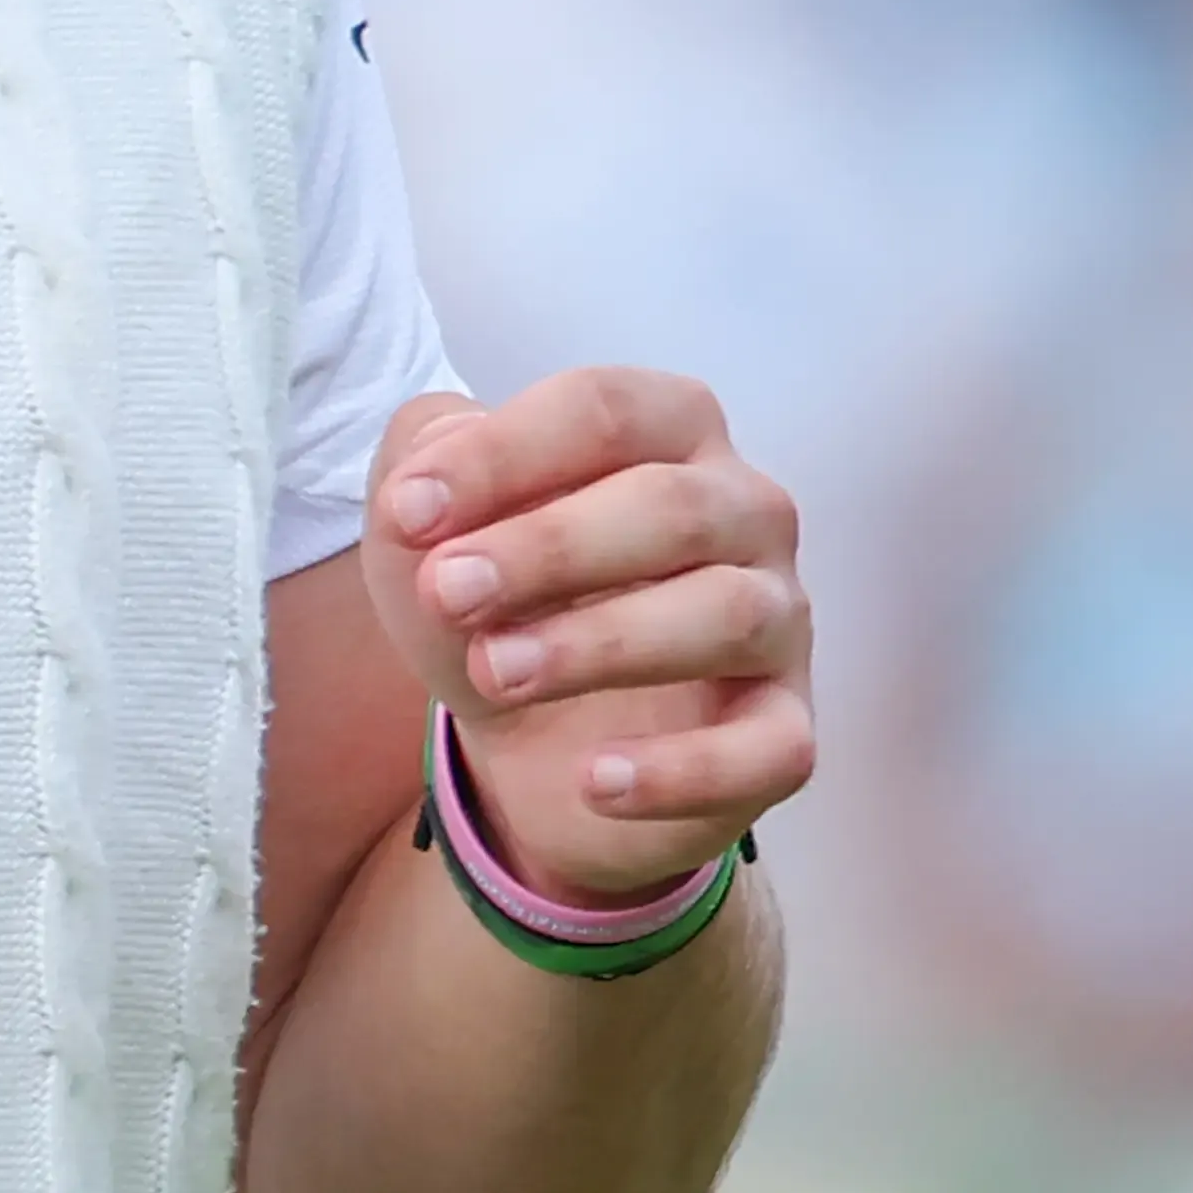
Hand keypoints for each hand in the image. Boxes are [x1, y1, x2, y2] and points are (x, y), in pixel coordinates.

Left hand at [363, 369, 814, 904]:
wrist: (529, 736)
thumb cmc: (500, 590)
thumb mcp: (433, 516)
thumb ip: (419, 461)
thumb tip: (427, 480)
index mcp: (671, 427)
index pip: (604, 412)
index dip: (503, 455)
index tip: (408, 513)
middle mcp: (746, 511)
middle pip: (673, 506)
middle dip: (551, 548)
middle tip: (450, 592)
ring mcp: (779, 620)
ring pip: (725, 614)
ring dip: (601, 644)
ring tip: (493, 673)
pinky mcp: (784, 730)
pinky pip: (771, 748)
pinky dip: (685, 770)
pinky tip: (595, 780)